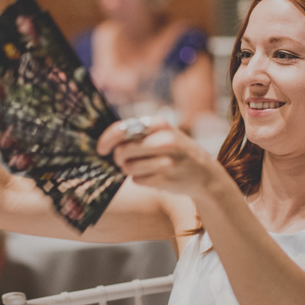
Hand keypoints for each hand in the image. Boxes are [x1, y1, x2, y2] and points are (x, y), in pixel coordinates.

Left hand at [96, 116, 216, 196]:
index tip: (101, 149)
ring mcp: (167, 161)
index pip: (123, 130)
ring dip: (130, 170)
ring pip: (128, 167)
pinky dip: (141, 179)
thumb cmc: (175, 151)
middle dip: (119, 158)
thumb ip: (137, 134)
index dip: (106, 140)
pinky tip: (155, 176)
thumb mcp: (162, 134)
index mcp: (160, 124)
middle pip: (122, 151)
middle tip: (124, 160)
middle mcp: (165, 140)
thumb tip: (106, 141)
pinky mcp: (166, 179)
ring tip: (145, 167)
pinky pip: (137, 180)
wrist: (204, 173)